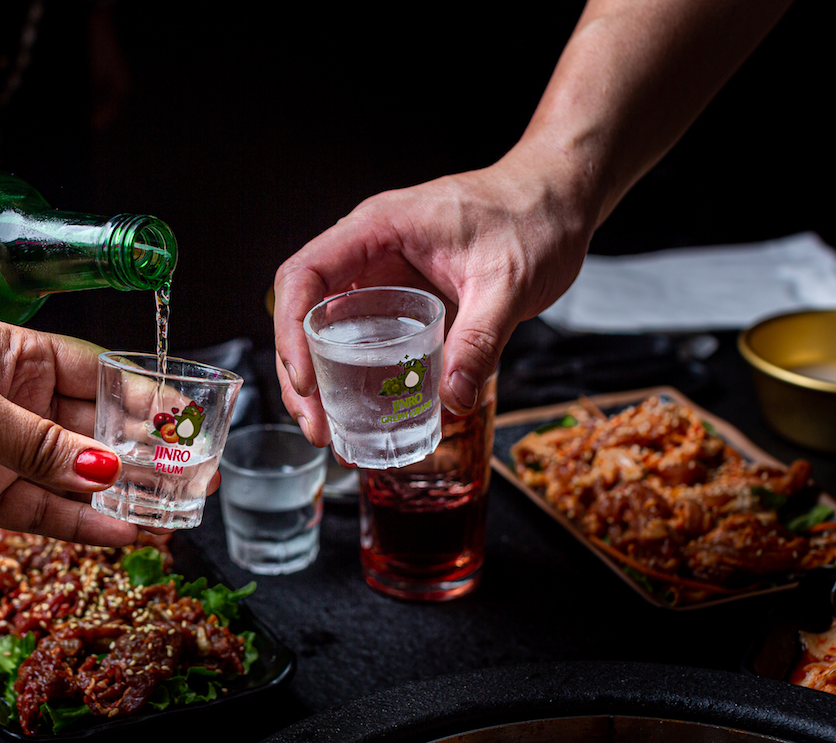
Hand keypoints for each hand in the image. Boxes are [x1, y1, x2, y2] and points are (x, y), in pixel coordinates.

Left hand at [0, 318, 178, 545]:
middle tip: (197, 480)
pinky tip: (121, 534)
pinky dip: (79, 525)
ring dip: (122, 497)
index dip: (147, 400)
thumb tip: (105, 470)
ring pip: (76, 477)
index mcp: (18, 356)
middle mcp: (17, 402)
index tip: (190, 423)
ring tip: (174, 516)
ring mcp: (0, 451)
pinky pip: (41, 511)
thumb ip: (36, 442)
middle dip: (147, 456)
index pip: (100, 376)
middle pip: (97, 431)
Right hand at [273, 151, 591, 444]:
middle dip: (299, 373)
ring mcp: (382, 276)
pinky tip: (364, 415)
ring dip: (320, 382)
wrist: (560, 200)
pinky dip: (355, 377)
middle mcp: (368, 251)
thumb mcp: (508, 282)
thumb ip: (480, 340)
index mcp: (378, 229)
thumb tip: (452, 400)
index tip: (304, 380)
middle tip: (316, 426)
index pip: (304, 275)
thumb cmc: (533, 217)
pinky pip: (364, 339)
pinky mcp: (403, 299)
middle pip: (305, 312)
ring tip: (329, 432)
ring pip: (327, 330)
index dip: (290, 330)